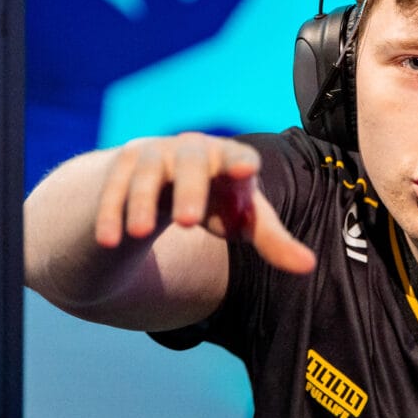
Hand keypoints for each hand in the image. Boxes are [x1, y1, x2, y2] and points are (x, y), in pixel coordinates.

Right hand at [94, 132, 314, 273]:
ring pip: (146, 175)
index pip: (239, 156)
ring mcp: (154, 156)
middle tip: (188, 222)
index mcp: (229, 159)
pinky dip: (110, 213)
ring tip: (139, 234)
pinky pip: (113, 189)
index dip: (241, 162)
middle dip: (190, 190)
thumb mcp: (245, 220)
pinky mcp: (123, 168)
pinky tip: (109, 241)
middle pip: (192, 164)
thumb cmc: (219, 201)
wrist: (167, 182)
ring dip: (141, 203)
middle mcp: (191, 151)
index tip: (244, 170)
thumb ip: (274, 241)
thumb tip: (308, 266)